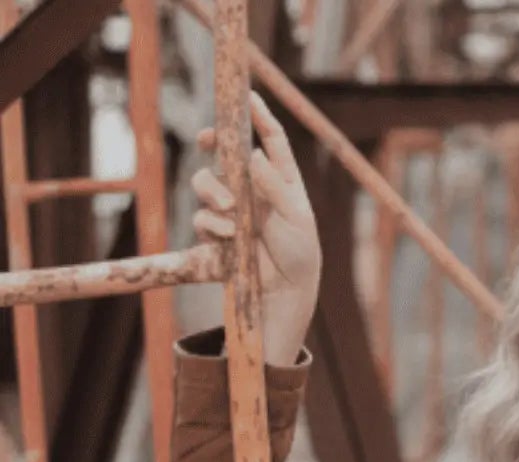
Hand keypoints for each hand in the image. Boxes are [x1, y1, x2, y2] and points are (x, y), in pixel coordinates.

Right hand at [190, 89, 320, 313]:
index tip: (249, 96)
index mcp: (280, 179)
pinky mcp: (217, 232)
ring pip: (205, 182)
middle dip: (212, 141)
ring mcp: (233, 209)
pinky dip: (212, 223)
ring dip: (211, 190)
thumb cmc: (299, 253)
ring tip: (229, 208)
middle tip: (207, 140)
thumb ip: (274, 186)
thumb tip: (253, 155)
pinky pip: (203, 217)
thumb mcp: (295, 218)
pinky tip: (229, 235)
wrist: (284, 291)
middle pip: (225, 153)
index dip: (259, 116)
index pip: (271, 140)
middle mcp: (253, 188)